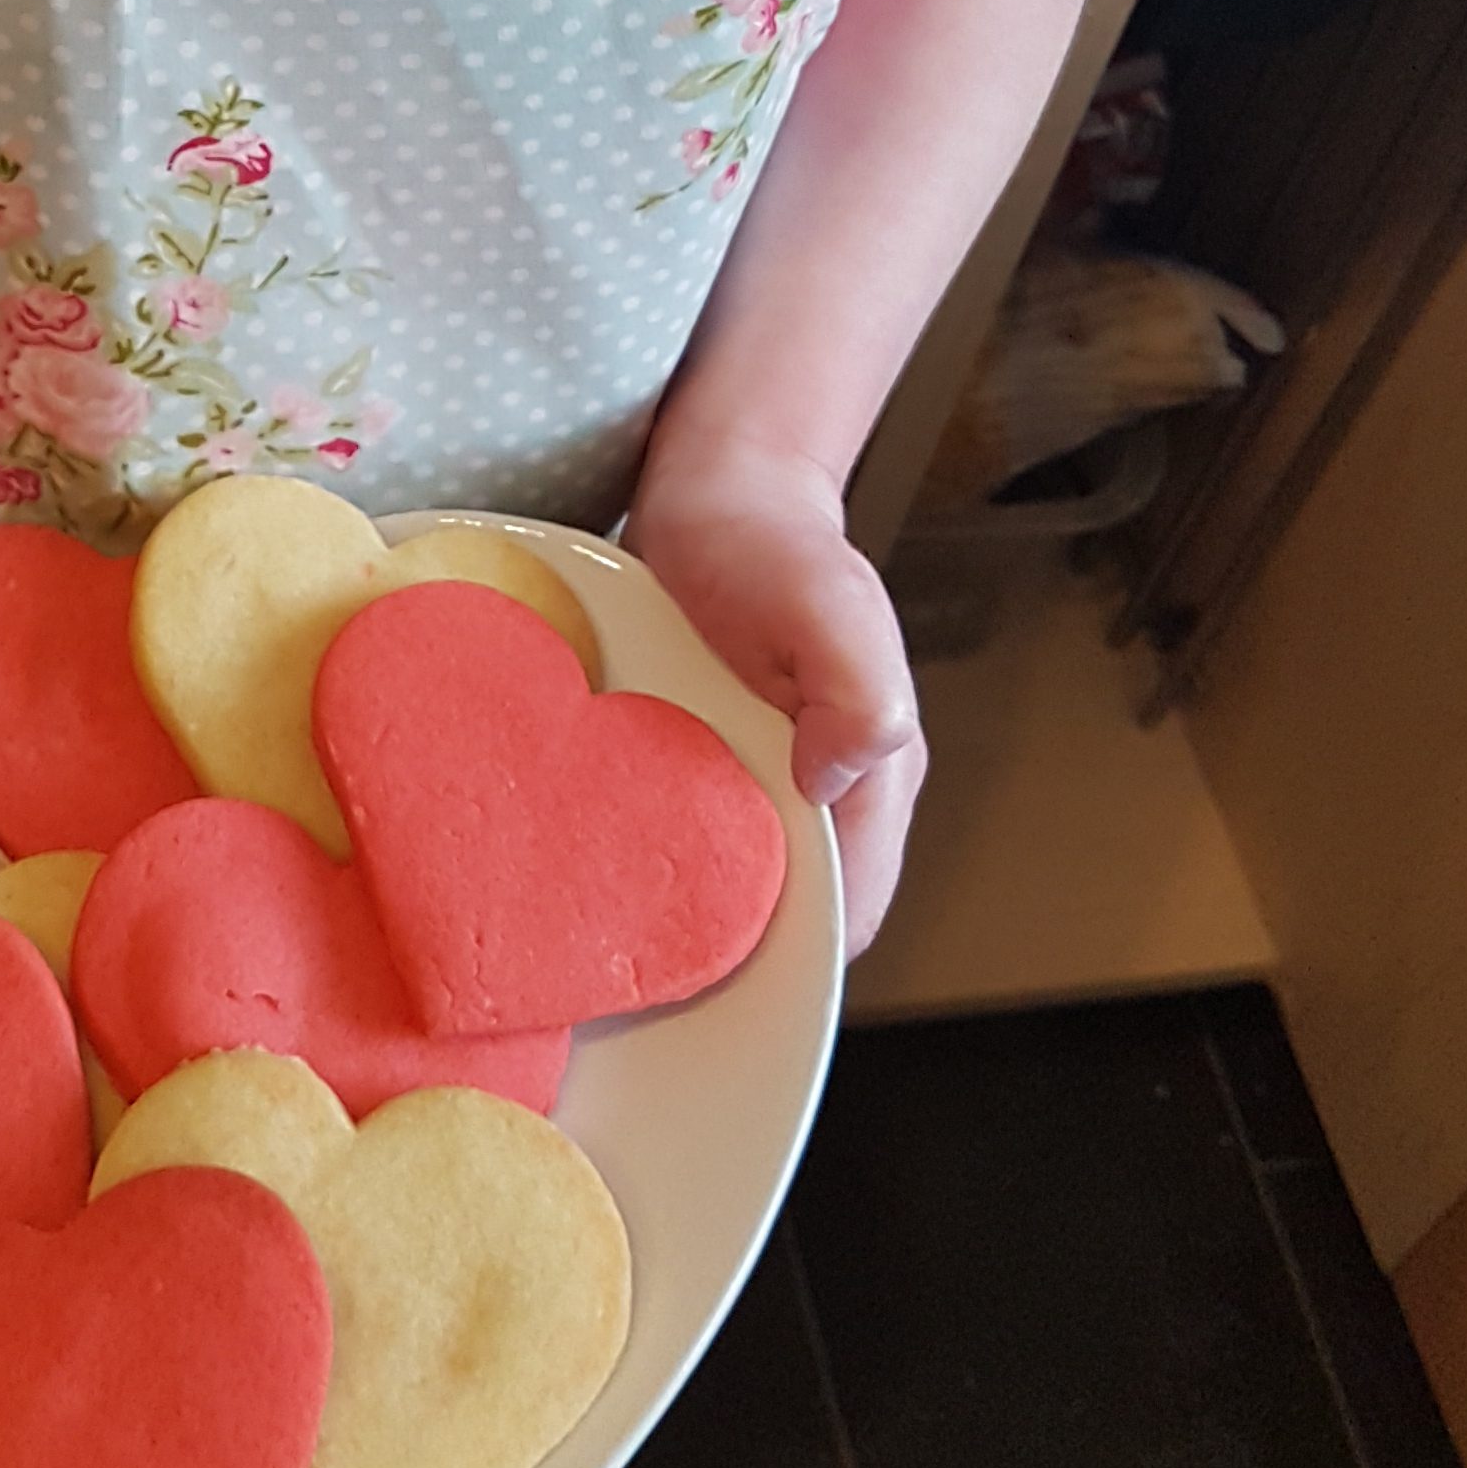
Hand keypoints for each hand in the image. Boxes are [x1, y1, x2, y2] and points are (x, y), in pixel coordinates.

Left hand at [620, 440, 925, 954]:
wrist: (717, 492)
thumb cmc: (776, 544)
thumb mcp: (824, 603)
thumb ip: (855, 687)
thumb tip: (838, 774)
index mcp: (872, 777)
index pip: (849, 909)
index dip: (794, 954)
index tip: (713, 975)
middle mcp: (825, 793)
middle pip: (788, 913)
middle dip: (726, 948)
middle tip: (634, 961)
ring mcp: (766, 780)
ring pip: (735, 881)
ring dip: (680, 904)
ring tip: (603, 923)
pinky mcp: (711, 760)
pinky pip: (690, 831)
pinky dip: (650, 850)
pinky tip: (594, 852)